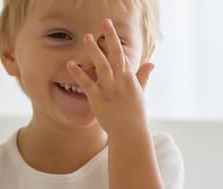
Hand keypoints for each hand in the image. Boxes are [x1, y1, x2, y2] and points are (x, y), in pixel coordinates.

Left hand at [67, 18, 154, 135]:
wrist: (129, 132)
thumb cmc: (135, 113)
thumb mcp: (141, 92)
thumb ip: (143, 76)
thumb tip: (151, 64)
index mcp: (129, 78)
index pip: (122, 55)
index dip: (114, 40)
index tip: (108, 27)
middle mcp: (120, 81)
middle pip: (115, 55)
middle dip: (109, 38)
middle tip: (103, 23)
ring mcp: (109, 90)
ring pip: (101, 66)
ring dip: (94, 51)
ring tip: (87, 37)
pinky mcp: (98, 99)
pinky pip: (87, 84)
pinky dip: (79, 74)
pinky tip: (70, 64)